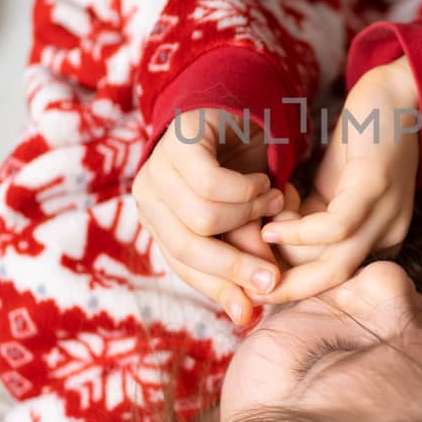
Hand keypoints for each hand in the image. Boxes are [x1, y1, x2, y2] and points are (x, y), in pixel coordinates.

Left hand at [132, 109, 292, 325]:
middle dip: (235, 265)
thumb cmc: (241, 170)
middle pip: (188, 247)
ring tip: (273, 204)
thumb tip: (249, 312)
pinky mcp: (176, 142)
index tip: (255, 308)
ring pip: (202, 218)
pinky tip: (263, 183)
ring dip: (249, 217)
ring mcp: (157, 167)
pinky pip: (210, 184)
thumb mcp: (244, 221)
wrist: (239, 110)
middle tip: (274, 273)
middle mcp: (148, 197)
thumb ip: (242, 257)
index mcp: (159, 222)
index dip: (220, 289)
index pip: (184, 267)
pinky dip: (245, 190)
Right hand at [258, 56, 419, 303]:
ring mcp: (387, 213)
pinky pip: (337, 226)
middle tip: (245, 289)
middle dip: (286, 290)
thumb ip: (305, 222)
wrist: (393, 93)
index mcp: (377, 241)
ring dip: (288, 267)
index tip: (252, 279)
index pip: (330, 279)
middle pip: (333, 282)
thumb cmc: (356, 144)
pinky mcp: (376, 186)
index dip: (289, 284)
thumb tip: (268, 250)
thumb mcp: (327, 192)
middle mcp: (388, 235)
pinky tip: (271, 227)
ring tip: (251, 257)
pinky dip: (300, 233)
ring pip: (336, 264)